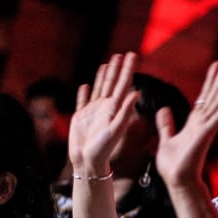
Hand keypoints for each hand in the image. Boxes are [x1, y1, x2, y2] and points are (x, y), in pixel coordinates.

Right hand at [68, 52, 139, 174]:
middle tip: (121, 54)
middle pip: (112, 83)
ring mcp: (93, 112)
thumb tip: (136, 92)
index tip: (133, 55)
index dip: (128, 69)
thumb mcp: (116, 129)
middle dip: (117, 68)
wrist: (88, 163)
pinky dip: (83, 94)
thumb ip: (125, 111)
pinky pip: (82, 102)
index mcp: (114, 108)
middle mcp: (105, 108)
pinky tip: (84, 86)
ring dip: (102, 76)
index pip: (123, 84)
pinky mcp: (80, 118)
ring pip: (99, 89)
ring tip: (106, 64)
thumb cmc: (103, 148)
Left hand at [155, 55, 217, 187]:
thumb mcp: (166, 139)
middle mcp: (204, 122)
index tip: (217, 64)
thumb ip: (166, 124)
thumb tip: (164, 109)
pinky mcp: (206, 135)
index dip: (212, 80)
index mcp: (194, 122)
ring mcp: (206, 128)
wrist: (176, 182)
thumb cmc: (173, 166)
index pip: (205, 96)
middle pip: (216, 94)